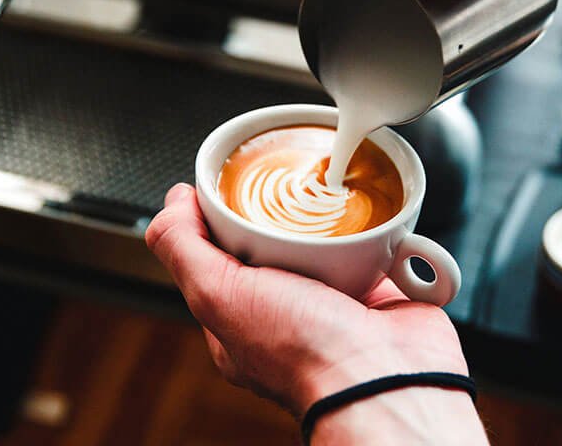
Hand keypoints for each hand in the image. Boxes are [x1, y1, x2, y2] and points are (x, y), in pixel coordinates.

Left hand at [146, 184, 485, 443]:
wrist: (389, 376)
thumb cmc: (307, 352)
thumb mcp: (220, 295)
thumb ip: (184, 248)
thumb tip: (172, 201)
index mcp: (242, 318)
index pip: (218, 253)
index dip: (218, 217)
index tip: (228, 185)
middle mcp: (286, 310)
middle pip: (273, 240)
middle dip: (278, 211)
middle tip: (286, 187)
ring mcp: (333, 300)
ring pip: (323, 240)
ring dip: (329, 218)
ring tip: (328, 195)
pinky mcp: (376, 287)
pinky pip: (371, 245)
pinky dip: (375, 229)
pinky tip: (370, 215)